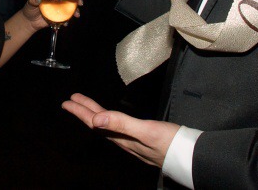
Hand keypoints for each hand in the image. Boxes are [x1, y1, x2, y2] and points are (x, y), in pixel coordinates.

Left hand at [23, 0, 83, 30]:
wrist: (29, 22)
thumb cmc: (29, 9)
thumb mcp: (30, 3)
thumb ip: (34, 0)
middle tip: (80, 3)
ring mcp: (59, 8)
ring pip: (70, 7)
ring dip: (75, 10)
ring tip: (77, 15)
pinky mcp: (59, 16)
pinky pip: (66, 18)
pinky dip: (67, 20)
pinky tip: (65, 23)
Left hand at [62, 93, 179, 167]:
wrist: (189, 156)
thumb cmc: (169, 142)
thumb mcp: (145, 130)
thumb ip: (120, 123)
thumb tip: (95, 120)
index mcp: (121, 136)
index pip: (95, 121)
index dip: (81, 111)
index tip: (67, 102)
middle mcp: (123, 140)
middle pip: (98, 124)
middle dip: (84, 111)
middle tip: (70, 101)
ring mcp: (131, 141)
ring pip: (106, 126)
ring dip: (94, 115)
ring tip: (85, 107)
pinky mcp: (140, 140)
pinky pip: (116, 129)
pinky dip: (108, 120)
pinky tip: (111, 121)